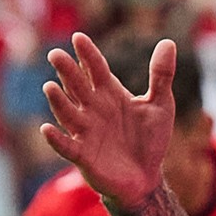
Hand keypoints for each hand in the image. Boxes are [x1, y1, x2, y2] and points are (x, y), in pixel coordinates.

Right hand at [42, 33, 175, 207]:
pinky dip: (56, 139)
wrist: (146, 178)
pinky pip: (67, 146)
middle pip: (77, 86)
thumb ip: (161, 75)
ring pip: (68, 113)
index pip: (96, 69)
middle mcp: (93, 109)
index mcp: (109, 94)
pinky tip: (46, 129)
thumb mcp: (160, 105)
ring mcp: (86, 132)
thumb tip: (168, 42)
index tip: (78, 38)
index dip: (87, 55)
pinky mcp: (83, 156)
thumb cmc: (149, 139)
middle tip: (56, 54)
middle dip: (67, 71)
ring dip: (58, 101)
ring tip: (49, 87)